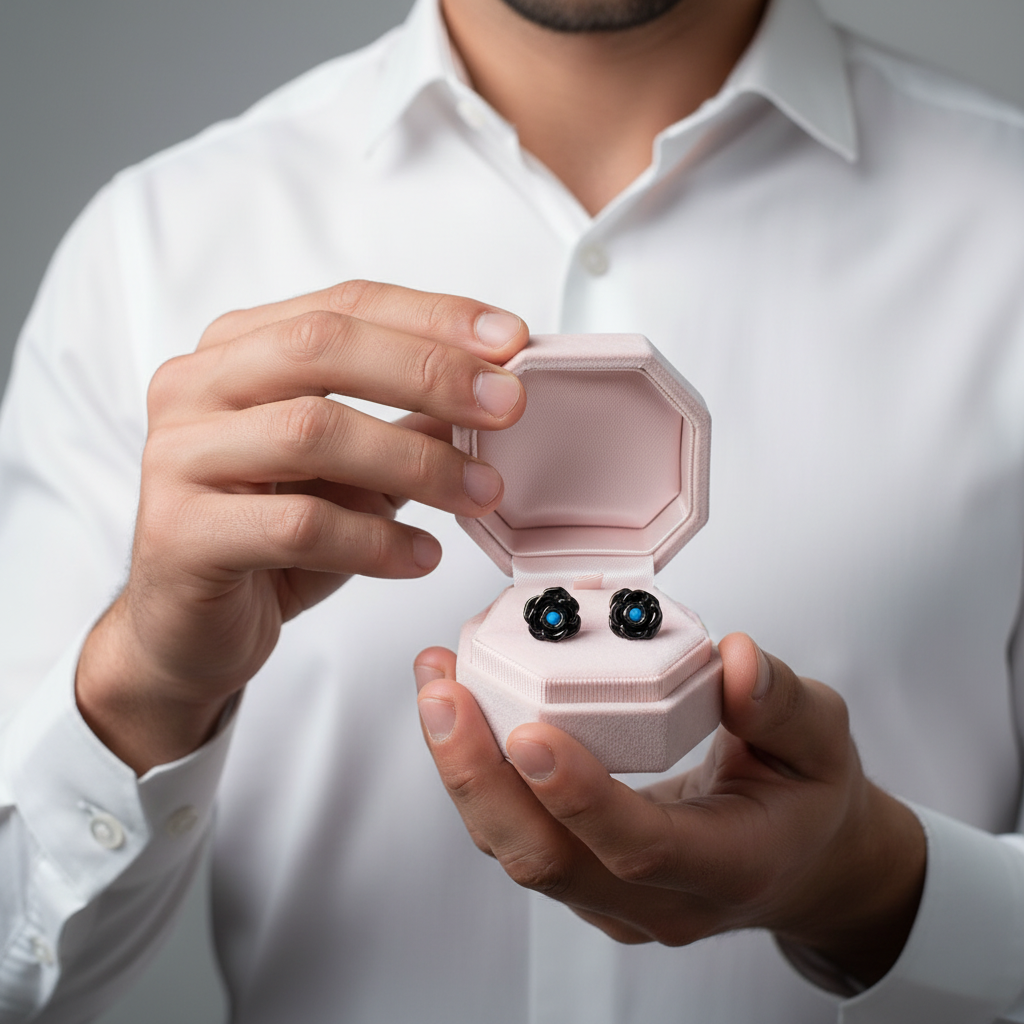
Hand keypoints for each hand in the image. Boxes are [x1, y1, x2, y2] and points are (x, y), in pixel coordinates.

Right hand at [77, 280, 528, 772]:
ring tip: (481, 494)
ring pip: (312, 431)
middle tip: (508, 406)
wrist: (190, 628)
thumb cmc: (273, 536)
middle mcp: (197, 387)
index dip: (433, 316)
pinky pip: (297, 525)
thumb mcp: (351, 470)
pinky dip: (376, 539)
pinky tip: (421, 556)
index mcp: (238, 350)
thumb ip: (405, 422)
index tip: (511, 340)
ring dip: (416, 462)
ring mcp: (179, 456)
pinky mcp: (180, 531)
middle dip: (429, 371)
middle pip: (320, 345)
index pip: (344, 304)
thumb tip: (493, 392)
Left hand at [415, 633, 925, 986]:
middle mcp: (657, 899)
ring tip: (436, 686)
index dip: (579, 796)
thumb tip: (732, 659)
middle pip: (546, 860)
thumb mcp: (824, 742)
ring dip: (464, 770)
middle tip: (444, 694)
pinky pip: (517, 831)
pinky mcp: (585, 876)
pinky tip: (461, 706)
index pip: (638, 847)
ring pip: (516, 849)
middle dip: (480, 778)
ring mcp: (612, 898)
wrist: (803, 863)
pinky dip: (479, 773)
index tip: (528, 732)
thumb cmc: (808, 801)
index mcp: (725, 866)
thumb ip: (783, 703)